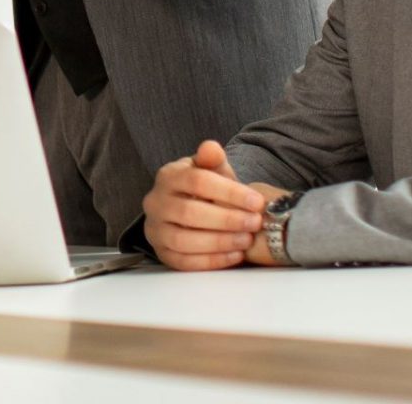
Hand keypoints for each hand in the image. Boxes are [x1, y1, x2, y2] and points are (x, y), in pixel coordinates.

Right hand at [141, 141, 279, 271]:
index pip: (197, 181)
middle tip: (255, 223)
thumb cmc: (203, 189)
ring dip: (220, 242)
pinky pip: (184, 263)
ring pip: (183, 240)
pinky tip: (235, 255)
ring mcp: (155, 230)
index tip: (256, 201)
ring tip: (246, 240)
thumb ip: (213, 160)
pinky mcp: (162, 254)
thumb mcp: (210, 171)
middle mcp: (155, 203)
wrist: (188, 210)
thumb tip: (211, 147)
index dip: (229, 192)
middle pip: (189, 212)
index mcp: (168, 177)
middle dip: (227, 219)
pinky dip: (212, 261)